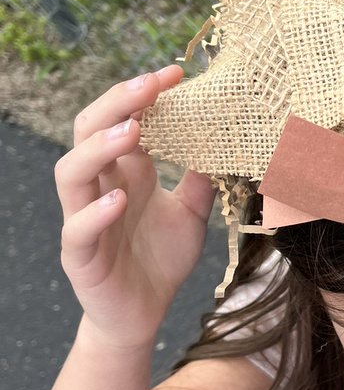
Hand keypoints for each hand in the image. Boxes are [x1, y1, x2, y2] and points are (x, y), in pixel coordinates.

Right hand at [55, 65, 215, 347]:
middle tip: (151, 85)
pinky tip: (119, 201)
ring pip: (71, 173)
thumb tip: (226, 141)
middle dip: (117, 103)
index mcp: (124, 172)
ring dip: (98, 148)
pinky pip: (77, 229)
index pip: (122, 118)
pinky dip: (96, 212)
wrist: (143, 316)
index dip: (143, 94)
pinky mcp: (80, 256)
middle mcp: (99, 187)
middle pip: (88, 131)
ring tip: (133, 132)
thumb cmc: (160, 261)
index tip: (176, 73)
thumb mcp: (192, 214)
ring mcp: (83, 220)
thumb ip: (200, 179)